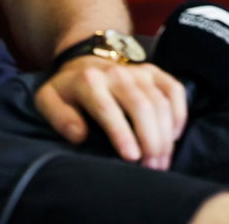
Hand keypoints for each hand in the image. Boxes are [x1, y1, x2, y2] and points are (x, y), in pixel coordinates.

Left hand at [34, 58, 187, 169]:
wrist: (84, 60)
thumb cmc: (67, 89)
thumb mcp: (48, 100)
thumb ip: (59, 117)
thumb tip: (79, 135)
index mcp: (89, 81)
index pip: (109, 109)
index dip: (122, 134)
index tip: (132, 159)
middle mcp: (117, 73)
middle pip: (142, 107)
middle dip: (151, 141)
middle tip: (152, 168)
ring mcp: (139, 71)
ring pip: (160, 103)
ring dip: (165, 135)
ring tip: (161, 161)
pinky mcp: (155, 72)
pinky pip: (174, 91)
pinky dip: (179, 114)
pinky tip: (174, 136)